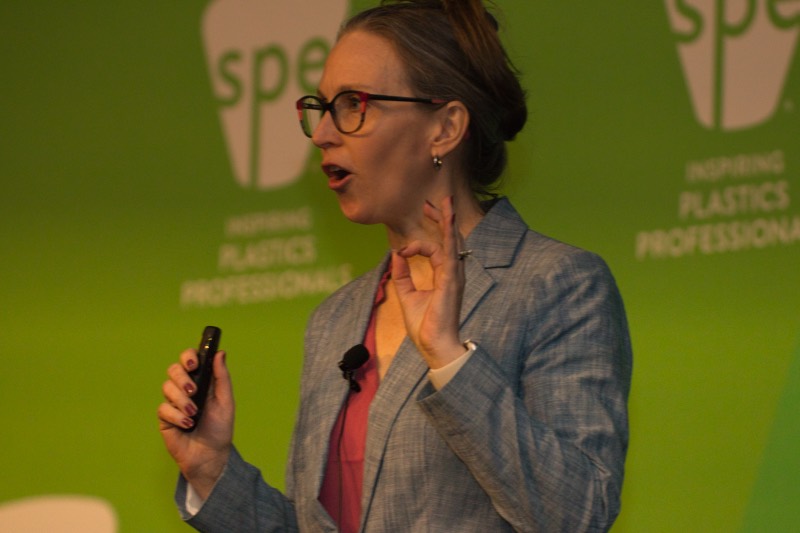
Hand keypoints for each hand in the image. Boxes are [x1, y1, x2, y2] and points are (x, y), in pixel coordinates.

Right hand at [157, 348, 233, 498]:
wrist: (211, 455)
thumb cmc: (220, 428)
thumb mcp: (226, 401)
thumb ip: (222, 377)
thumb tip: (220, 353)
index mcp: (201, 381)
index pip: (189, 359)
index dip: (188, 356)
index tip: (194, 364)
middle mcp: (185, 389)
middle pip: (173, 370)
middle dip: (182, 378)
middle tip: (193, 390)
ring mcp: (174, 403)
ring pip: (166, 387)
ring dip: (181, 400)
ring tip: (194, 413)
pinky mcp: (165, 418)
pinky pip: (164, 409)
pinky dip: (177, 416)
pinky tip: (187, 424)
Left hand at [392, 196, 466, 367]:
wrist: (434, 346)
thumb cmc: (425, 326)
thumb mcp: (407, 295)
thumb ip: (402, 275)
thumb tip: (396, 255)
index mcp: (443, 275)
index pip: (434, 249)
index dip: (416, 245)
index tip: (401, 253)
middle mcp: (452, 272)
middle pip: (449, 239)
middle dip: (440, 219)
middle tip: (430, 203)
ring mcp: (454, 275)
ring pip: (453, 241)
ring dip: (448, 221)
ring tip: (446, 202)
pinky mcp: (452, 280)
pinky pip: (451, 252)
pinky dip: (449, 235)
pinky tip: (448, 219)